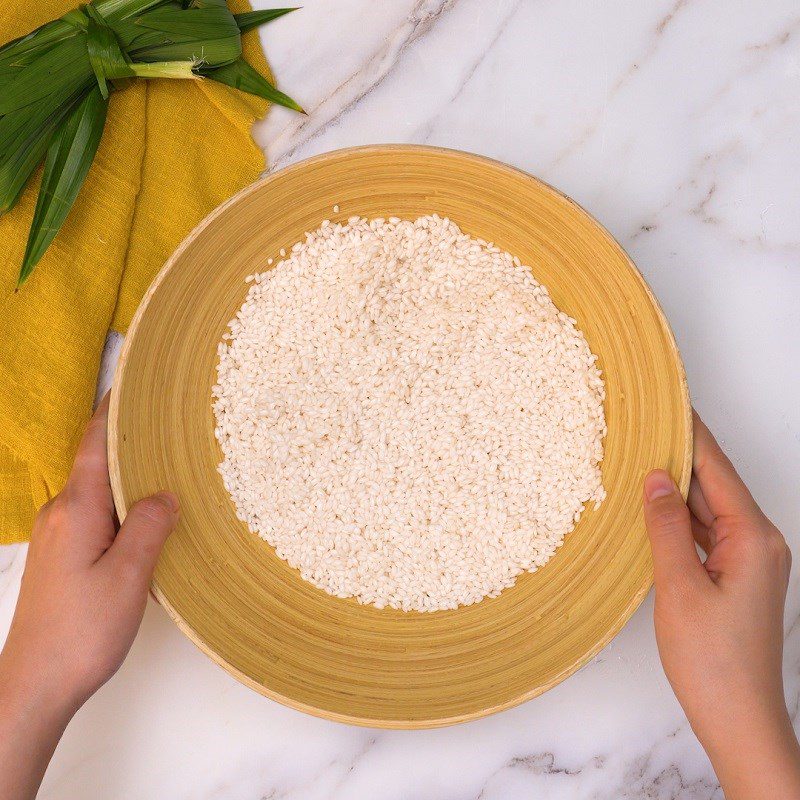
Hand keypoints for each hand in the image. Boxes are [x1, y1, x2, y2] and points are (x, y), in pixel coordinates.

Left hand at [0, 395, 178, 799]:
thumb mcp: (128, 576)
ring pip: (99, 491)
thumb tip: (164, 494)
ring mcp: (60, 536)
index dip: (113, 411)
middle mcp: (61, 514)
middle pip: (97, 463)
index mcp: (75, 509)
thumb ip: (148, 526)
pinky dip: (123, 505)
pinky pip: (98, 514)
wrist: (37, 684)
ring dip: (130, 478)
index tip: (135, 384)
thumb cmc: (81, 632)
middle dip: (132, 443)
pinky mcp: (65, 556)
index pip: (94, 444)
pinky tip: (149, 516)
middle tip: (173, 429)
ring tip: (171, 469)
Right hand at [644, 410, 799, 798]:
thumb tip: (655, 477)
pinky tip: (654, 507)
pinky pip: (705, 533)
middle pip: (714, 485)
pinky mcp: (735, 576)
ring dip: (677, 487)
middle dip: (680, 455)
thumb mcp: (680, 586)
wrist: (737, 718)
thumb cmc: (712, 660)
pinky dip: (679, 518)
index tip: (669, 402)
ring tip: (641, 457)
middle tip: (643, 425)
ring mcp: (749, 560)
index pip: (716, 470)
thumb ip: (666, 526)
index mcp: (754, 538)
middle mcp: (759, 543)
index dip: (691, 434)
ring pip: (707, 509)